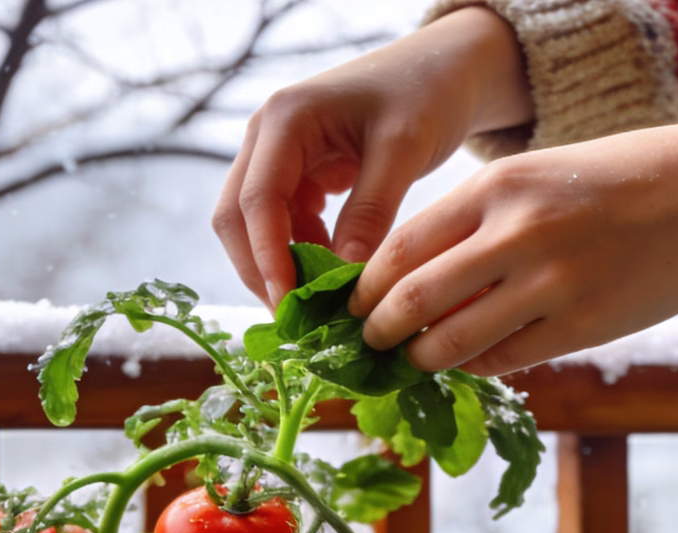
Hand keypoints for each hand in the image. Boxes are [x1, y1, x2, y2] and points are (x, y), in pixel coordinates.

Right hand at [213, 6, 532, 308]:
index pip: (257, 201)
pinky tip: (331, 274)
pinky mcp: (295, 176)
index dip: (266, 258)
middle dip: (260, 271)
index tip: (288, 304)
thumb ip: (371, 212)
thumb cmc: (424, 93)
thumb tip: (344, 279)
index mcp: (285, 119)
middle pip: (236, 218)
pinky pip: (282, 226)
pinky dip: (300, 255)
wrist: (441, 69)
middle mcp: (267, 136)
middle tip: (294, 318)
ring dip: (278, 267)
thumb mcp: (403, 150)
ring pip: (252, 227)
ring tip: (316, 303)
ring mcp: (276, 157)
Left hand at [350, 121, 677, 374]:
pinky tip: (468, 362)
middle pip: (410, 301)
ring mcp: (549, 285)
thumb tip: (410, 286)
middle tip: (370, 345)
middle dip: (377, 333)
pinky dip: (473, 367)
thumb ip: (473, 226)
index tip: (353, 308)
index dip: (365, 289)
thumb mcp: (533, 178)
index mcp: (497, 187)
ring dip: (419, 360)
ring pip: (449, 342)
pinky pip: (501, 361)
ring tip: (413, 360)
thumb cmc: (612, 184)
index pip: (400, 249)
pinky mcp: (579, 327)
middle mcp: (516, 234)